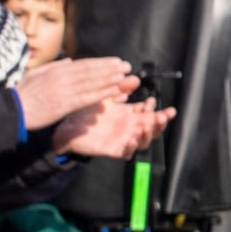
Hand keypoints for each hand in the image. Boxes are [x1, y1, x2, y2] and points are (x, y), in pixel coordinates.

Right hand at [14, 57, 137, 130]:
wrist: (13, 110)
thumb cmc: (22, 93)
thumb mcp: (35, 73)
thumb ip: (53, 66)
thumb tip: (68, 60)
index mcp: (57, 70)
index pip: (85, 64)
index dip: (102, 62)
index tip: (115, 61)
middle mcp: (63, 77)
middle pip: (92, 71)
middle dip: (111, 68)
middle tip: (126, 66)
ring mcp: (65, 91)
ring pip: (93, 83)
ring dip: (110, 79)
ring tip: (124, 76)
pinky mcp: (65, 105)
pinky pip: (88, 97)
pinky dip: (102, 93)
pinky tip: (114, 90)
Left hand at [51, 96, 174, 158]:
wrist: (66, 126)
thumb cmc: (85, 112)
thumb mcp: (106, 97)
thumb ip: (120, 89)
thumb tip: (135, 79)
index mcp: (128, 115)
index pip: (148, 113)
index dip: (154, 108)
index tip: (153, 101)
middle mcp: (128, 128)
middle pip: (151, 128)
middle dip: (160, 122)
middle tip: (164, 116)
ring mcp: (121, 139)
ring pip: (143, 142)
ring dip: (148, 135)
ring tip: (148, 126)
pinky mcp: (112, 150)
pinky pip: (126, 153)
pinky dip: (131, 147)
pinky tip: (132, 139)